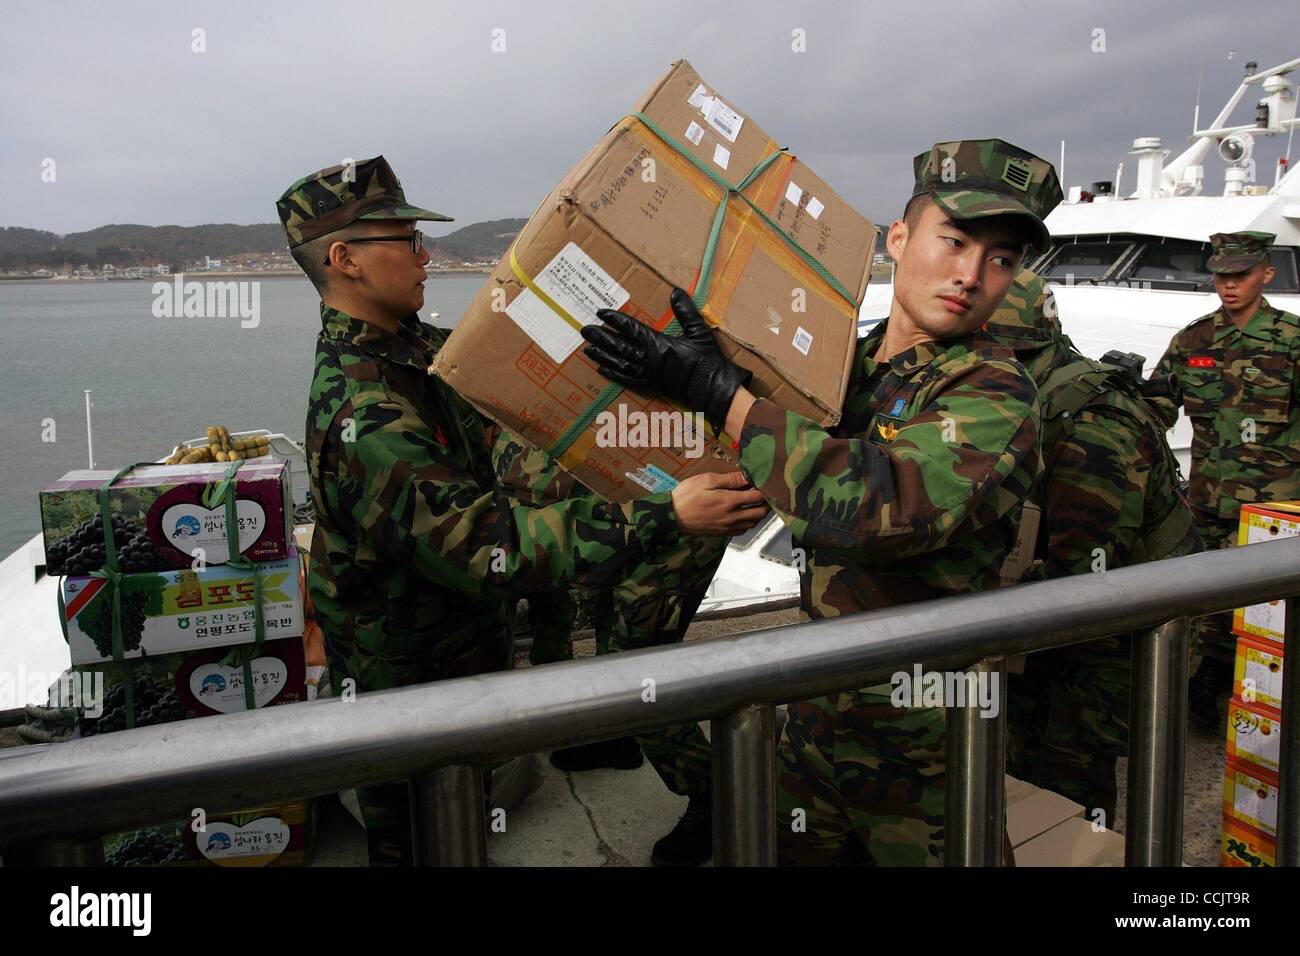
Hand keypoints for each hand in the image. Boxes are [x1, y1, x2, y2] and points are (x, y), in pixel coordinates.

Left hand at [581, 288, 751, 431]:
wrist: (713, 390)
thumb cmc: (708, 360)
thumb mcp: (699, 331)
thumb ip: (686, 311)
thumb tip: (676, 291)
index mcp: (660, 344)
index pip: (632, 329)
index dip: (615, 320)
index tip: (601, 313)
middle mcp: (649, 360)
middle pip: (620, 346)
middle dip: (601, 337)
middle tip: (585, 330)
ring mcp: (648, 376)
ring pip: (620, 364)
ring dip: (603, 356)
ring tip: (588, 349)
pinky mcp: (650, 388)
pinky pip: (627, 381)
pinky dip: (613, 375)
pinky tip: (601, 370)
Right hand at [670, 471, 768, 536]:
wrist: (671, 517)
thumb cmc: (686, 496)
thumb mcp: (706, 480)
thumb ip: (729, 479)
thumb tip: (747, 476)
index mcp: (729, 502)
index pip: (757, 498)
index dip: (765, 490)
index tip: (764, 483)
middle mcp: (731, 517)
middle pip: (759, 513)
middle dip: (766, 504)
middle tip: (765, 494)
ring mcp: (727, 527)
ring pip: (753, 523)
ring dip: (758, 514)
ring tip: (756, 503)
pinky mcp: (721, 533)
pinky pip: (742, 530)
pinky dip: (748, 523)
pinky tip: (743, 515)